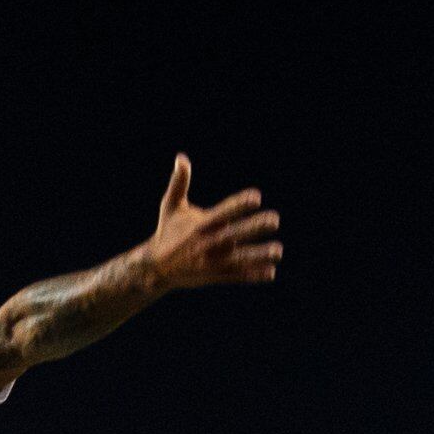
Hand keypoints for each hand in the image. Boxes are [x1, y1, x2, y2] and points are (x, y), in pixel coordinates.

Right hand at [131, 154, 279, 291]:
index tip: (256, 197)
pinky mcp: (215, 276)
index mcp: (201, 224)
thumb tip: (181, 157)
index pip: (223, 212)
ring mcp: (212, 262)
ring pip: (239, 259)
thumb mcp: (170, 206)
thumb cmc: (167, 231)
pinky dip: (253, 275)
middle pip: (234, 234)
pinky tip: (270, 272)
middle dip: (254, 227)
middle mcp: (208, 243)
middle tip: (274, 220)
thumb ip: (179, 182)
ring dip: (259, 255)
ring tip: (278, 250)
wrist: (156, 268)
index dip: (239, 205)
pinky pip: (237, 276)